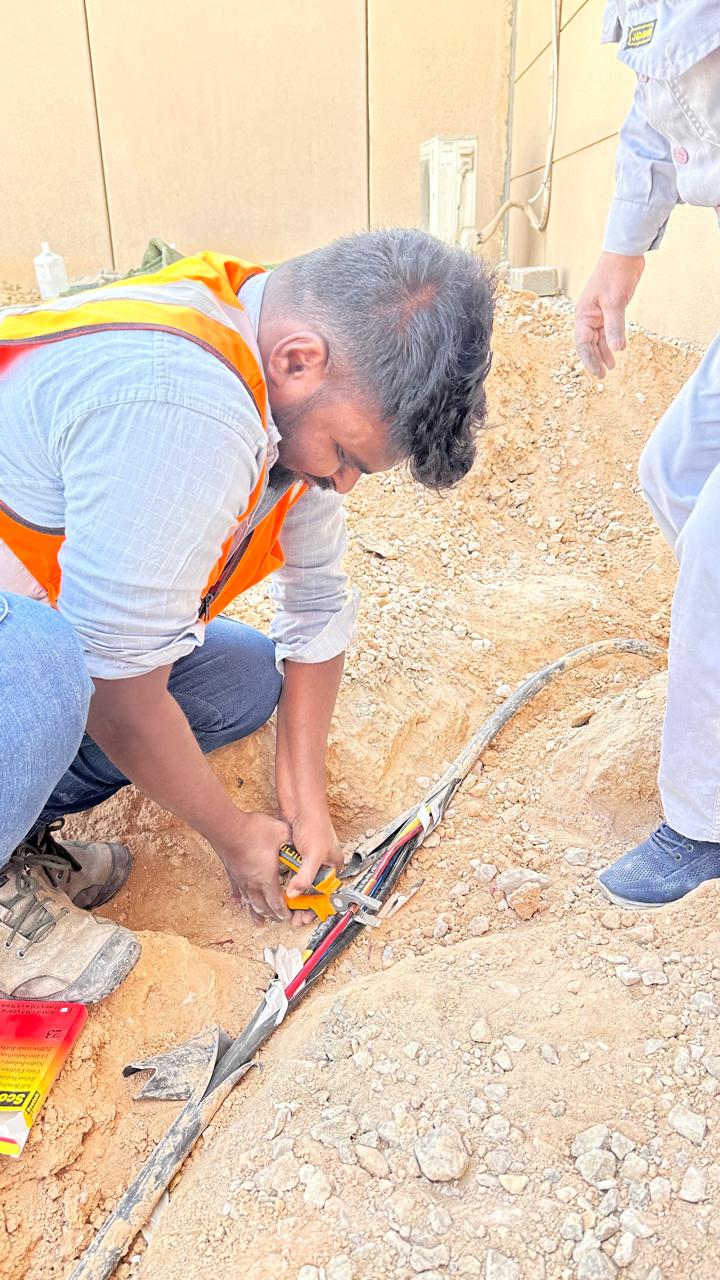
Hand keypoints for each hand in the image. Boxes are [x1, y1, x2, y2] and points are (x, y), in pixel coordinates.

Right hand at [213, 811, 291, 922]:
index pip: (277, 902)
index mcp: (267, 878)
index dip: (283, 912)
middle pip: (263, 906)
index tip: (288, 917)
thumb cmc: (252, 831)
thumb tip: (300, 841)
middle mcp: (253, 883)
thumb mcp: (281, 832)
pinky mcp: (231, 872)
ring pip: (249, 902)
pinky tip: (239, 902)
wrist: (226, 827)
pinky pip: (236, 890)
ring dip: (256, 912)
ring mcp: (240, 879)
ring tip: (259, 921)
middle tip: (278, 919)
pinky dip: (240, 898)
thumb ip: (292, 840)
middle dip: (272, 915)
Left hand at [283, 809, 342, 928]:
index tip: (304, 918)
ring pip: (303, 883)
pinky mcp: (297, 854)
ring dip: (295, 895)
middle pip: (314, 891)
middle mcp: (323, 863)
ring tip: (286, 907)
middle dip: (304, 904)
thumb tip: (293, 895)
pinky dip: (288, 882)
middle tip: (293, 917)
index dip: (316, 907)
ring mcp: (309, 859)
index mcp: (334, 865)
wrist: (301, 803)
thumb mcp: (313, 855)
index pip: (327, 893)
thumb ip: (304, 877)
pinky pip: (293, 873)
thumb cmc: (314, 825)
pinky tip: (280, 890)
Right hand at [575, 251, 644, 377]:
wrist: (625, 255)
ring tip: (611, 367)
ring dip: (604, 352)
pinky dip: (611, 341)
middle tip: (604, 375)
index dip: (590, 360)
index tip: (598, 373)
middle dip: (596, 359)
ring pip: (598, 339)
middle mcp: (588, 316)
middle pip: (589, 344)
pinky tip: (616, 350)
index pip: (583, 344)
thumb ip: (615, 327)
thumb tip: (616, 349)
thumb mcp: (615, 302)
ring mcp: (598, 313)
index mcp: (583, 315)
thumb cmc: (615, 274)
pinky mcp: (609, 310)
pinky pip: (607, 330)